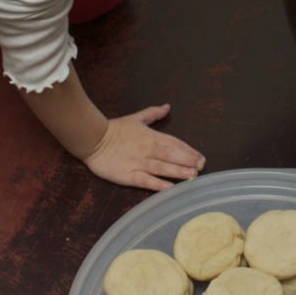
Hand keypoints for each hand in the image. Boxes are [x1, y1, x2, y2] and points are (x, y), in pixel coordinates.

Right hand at [83, 104, 204, 190]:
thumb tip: (167, 106)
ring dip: (177, 172)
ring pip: (161, 167)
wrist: (93, 138)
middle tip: (202, 167)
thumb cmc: (115, 128)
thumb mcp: (136, 118)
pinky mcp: (128, 175)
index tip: (201, 157)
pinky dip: (157, 184)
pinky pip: (145, 180)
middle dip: (188, 161)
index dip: (188, 150)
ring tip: (192, 176)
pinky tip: (169, 188)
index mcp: (151, 136)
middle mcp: (148, 150)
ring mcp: (138, 163)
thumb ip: (153, 113)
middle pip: (171, 155)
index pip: (174, 143)